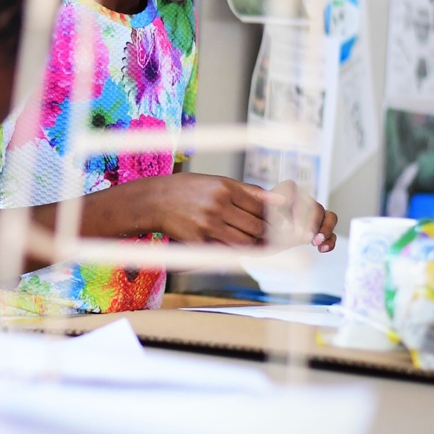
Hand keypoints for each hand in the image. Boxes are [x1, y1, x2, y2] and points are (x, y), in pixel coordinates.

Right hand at [142, 173, 286, 246]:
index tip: (279, 224)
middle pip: (256, 226)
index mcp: (225, 188)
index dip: (273, 218)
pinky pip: (225, 251)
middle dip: (268, 234)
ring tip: (256, 243)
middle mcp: (218, 205)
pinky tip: (237, 247)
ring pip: (245, 242)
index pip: (260, 207)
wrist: (154, 201)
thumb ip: (248, 191)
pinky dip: (235, 252)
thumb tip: (279, 199)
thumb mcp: (217, 181)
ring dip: (254, 246)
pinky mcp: (198, 242)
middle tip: (273, 238)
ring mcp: (208, 225)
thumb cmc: (188, 189)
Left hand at [263, 179, 338, 252]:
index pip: (291, 189)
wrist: (260, 236)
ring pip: (329, 216)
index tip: (291, 221)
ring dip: (325, 229)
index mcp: (283, 193)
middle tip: (304, 235)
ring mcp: (312, 216)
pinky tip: (322, 248)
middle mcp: (301, 201)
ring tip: (315, 242)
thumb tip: (276, 206)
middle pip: (314, 205)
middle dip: (312, 222)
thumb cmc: (257, 222)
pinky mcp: (318, 230)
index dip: (292, 203)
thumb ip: (264, 208)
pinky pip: (331, 233)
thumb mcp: (255, 213)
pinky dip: (330, 240)